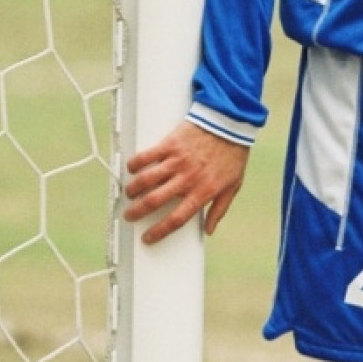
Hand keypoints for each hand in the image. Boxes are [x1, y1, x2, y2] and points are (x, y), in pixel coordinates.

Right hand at [123, 121, 249, 245]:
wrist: (230, 124)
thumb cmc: (232, 155)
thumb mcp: (232, 186)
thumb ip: (219, 210)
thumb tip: (209, 230)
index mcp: (202, 192)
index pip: (176, 219)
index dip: (159, 231)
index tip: (148, 237)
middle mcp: (187, 179)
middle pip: (154, 201)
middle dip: (137, 212)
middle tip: (130, 215)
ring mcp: (176, 161)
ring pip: (146, 180)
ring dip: (133, 190)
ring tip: (130, 194)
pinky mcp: (170, 144)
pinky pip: (146, 156)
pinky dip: (135, 164)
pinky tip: (132, 169)